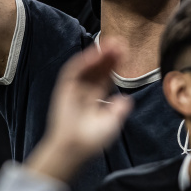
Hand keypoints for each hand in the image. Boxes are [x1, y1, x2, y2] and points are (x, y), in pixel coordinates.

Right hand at [27, 44, 131, 182]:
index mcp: (95, 99)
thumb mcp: (111, 124)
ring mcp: (74, 89)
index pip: (106, 78)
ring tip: (112, 44)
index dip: (114, 66)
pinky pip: (74, 70)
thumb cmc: (91, 140)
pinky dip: (84, 61)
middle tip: (121, 43)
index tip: (125, 54)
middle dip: (109, 57)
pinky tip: (96, 53)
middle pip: (98, 69)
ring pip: (87, 67)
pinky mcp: (64, 88)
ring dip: (98, 55)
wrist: (74, 147)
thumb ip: (119, 110)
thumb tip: (127, 99)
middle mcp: (85, 91)